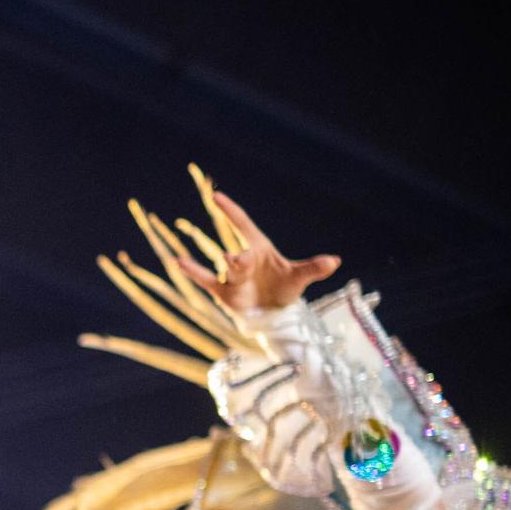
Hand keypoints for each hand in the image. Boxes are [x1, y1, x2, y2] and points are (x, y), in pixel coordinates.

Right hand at [173, 189, 339, 314]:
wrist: (273, 312)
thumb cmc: (284, 288)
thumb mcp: (299, 278)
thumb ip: (313, 268)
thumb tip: (334, 261)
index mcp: (258, 248)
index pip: (242, 225)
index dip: (230, 211)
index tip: (216, 196)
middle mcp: (242, 259)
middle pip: (237, 255)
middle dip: (237, 258)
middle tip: (236, 259)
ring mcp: (231, 275)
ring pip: (227, 270)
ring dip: (228, 268)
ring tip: (229, 264)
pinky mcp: (223, 292)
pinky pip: (204, 279)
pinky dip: (192, 271)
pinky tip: (176, 261)